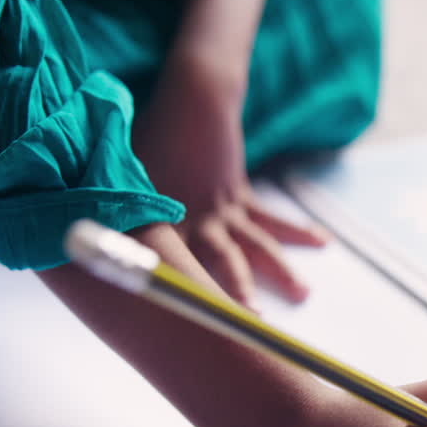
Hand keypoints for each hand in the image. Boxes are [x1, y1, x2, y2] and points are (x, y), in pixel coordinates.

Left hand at [132, 51, 328, 306]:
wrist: (190, 99)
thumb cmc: (147, 140)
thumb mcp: (121, 181)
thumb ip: (119, 219)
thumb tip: (103, 254)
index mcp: (161, 223)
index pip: (171, 267)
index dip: (185, 296)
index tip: (196, 327)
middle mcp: (195, 220)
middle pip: (222, 263)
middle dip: (239, 294)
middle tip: (254, 322)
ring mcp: (222, 209)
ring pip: (256, 245)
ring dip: (281, 270)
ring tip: (303, 293)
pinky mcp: (240, 195)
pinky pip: (271, 219)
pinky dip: (297, 231)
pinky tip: (322, 242)